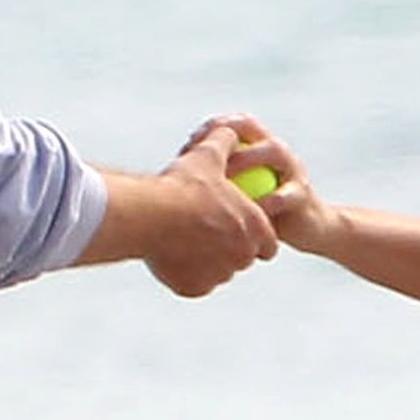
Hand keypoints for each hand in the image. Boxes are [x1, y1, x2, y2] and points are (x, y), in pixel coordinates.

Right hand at [143, 122, 277, 297]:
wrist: (151, 216)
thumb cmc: (183, 185)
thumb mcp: (207, 156)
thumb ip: (223, 142)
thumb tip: (228, 131)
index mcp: (254, 228)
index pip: (268, 243)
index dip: (258, 237)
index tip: (241, 227)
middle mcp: (241, 257)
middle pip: (243, 260)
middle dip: (233, 251)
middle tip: (211, 233)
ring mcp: (217, 276)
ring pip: (217, 273)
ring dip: (208, 262)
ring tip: (188, 243)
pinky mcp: (193, 289)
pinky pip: (193, 283)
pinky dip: (186, 273)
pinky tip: (172, 256)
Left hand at [185, 115, 328, 254]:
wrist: (310, 229)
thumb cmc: (265, 213)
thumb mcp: (237, 197)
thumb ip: (213, 184)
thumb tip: (170, 182)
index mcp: (259, 147)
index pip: (235, 125)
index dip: (212, 127)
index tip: (188, 142)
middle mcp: (277, 151)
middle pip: (252, 129)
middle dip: (226, 134)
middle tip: (201, 150)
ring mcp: (293, 169)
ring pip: (272, 151)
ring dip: (246, 158)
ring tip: (224, 173)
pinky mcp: (303, 195)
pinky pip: (284, 195)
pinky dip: (265, 201)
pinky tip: (245, 212)